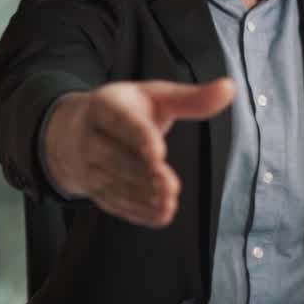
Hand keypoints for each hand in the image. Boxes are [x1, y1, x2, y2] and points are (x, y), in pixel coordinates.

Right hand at [44, 78, 233, 227]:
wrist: (74, 132)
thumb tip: (229, 88)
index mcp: (105, 106)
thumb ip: (191, 98)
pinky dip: (136, 211)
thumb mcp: (155, 96)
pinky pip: (113, 203)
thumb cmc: (125, 110)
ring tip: (168, 203)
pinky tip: (160, 215)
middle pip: (114, 157)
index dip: (138, 137)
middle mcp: (90, 137)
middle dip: (142, 173)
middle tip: (170, 185)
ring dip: (140, 196)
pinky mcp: (94, 190)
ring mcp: (89, 166)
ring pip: (113, 183)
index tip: (159, 152)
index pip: (120, 121)